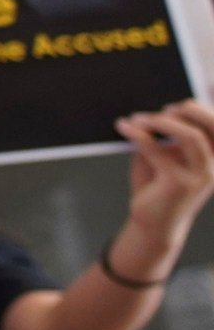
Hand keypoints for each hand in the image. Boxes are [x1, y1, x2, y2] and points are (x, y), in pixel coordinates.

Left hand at [115, 100, 213, 260]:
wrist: (153, 224)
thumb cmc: (158, 186)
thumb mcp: (165, 157)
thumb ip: (165, 138)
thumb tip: (155, 112)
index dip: (202, 109)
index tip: (177, 105)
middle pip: (212, 127)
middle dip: (190, 111)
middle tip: (164, 108)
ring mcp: (199, 177)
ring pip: (190, 137)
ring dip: (162, 121)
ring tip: (139, 118)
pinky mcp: (177, 184)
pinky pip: (157, 150)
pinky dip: (138, 134)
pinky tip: (123, 126)